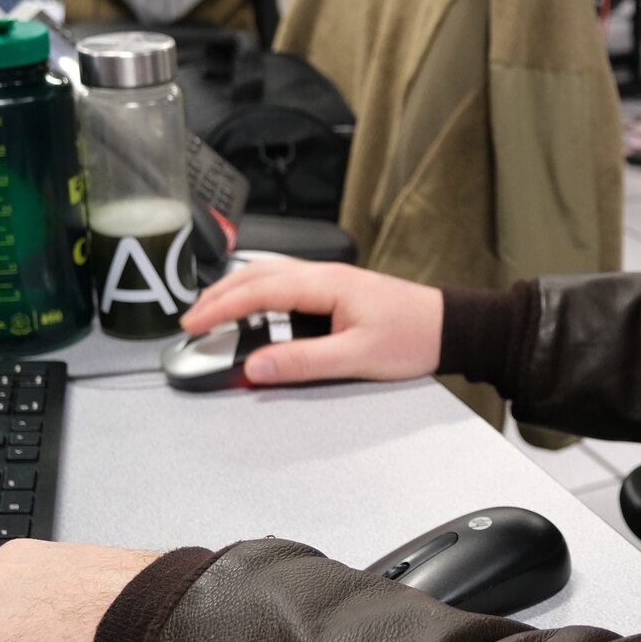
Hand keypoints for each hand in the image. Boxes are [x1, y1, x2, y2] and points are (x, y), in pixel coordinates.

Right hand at [183, 260, 443, 385]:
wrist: (449, 327)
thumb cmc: (413, 336)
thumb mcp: (356, 357)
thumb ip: (302, 362)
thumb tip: (256, 367)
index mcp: (326, 283)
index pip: (259, 289)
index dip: (222, 306)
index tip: (194, 323)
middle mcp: (325, 275)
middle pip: (258, 274)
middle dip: (219, 294)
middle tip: (191, 319)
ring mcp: (331, 280)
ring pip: (271, 276)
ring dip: (237, 291)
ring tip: (212, 311)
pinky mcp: (338, 290)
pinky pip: (286, 284)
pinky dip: (259, 293)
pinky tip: (253, 308)